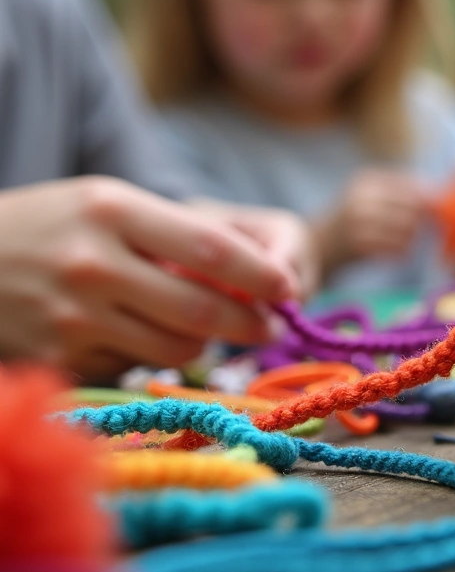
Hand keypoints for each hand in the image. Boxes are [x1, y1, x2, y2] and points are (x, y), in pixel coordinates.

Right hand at [0, 177, 297, 379]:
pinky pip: (133, 367)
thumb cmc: (46, 225)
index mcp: (112, 211)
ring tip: (202, 327)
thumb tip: (249, 275)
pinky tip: (134, 334)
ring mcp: (73, 318)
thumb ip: (170, 234)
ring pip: (175, 347)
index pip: (211, 249)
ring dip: (203, 343)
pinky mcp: (59, 359)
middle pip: (202, 309)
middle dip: (249, 323)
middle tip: (269, 326)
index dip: (261, 274)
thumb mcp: (103, 204)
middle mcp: (94, 265)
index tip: (291, 288)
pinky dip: (149, 356)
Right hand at [313, 169, 426, 274]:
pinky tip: (391, 253)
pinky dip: (401, 253)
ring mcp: (359, 221)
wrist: (316, 246)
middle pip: (414, 208)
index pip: (413, 187)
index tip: (434, 213)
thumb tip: (438, 197)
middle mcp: (363, 197)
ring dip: (411, 240)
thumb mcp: (369, 197)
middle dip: (422, 221)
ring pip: (409, 230)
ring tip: (400, 242)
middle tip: (417, 230)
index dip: (429, 201)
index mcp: (368, 180)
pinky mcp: (359, 245)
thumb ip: (401, 194)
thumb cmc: (350, 221)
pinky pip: (397, 249)